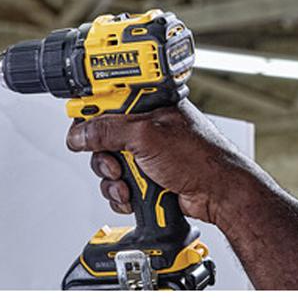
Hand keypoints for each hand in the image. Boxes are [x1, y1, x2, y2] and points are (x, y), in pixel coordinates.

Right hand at [65, 100, 257, 225]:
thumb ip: (109, 131)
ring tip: (129, 183)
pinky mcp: (147, 176)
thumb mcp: (147, 136)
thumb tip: (80, 132)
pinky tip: (134, 195)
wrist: (219, 193)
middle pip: (102, 137)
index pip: (108, 102)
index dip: (91, 113)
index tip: (78, 123)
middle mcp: (147, 126)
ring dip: (113, 179)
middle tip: (115, 163)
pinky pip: (118, 183)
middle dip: (103, 155)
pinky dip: (121, 193)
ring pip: (108, 164)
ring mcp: (146, 153)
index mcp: (150, 105)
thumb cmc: (200, 157)